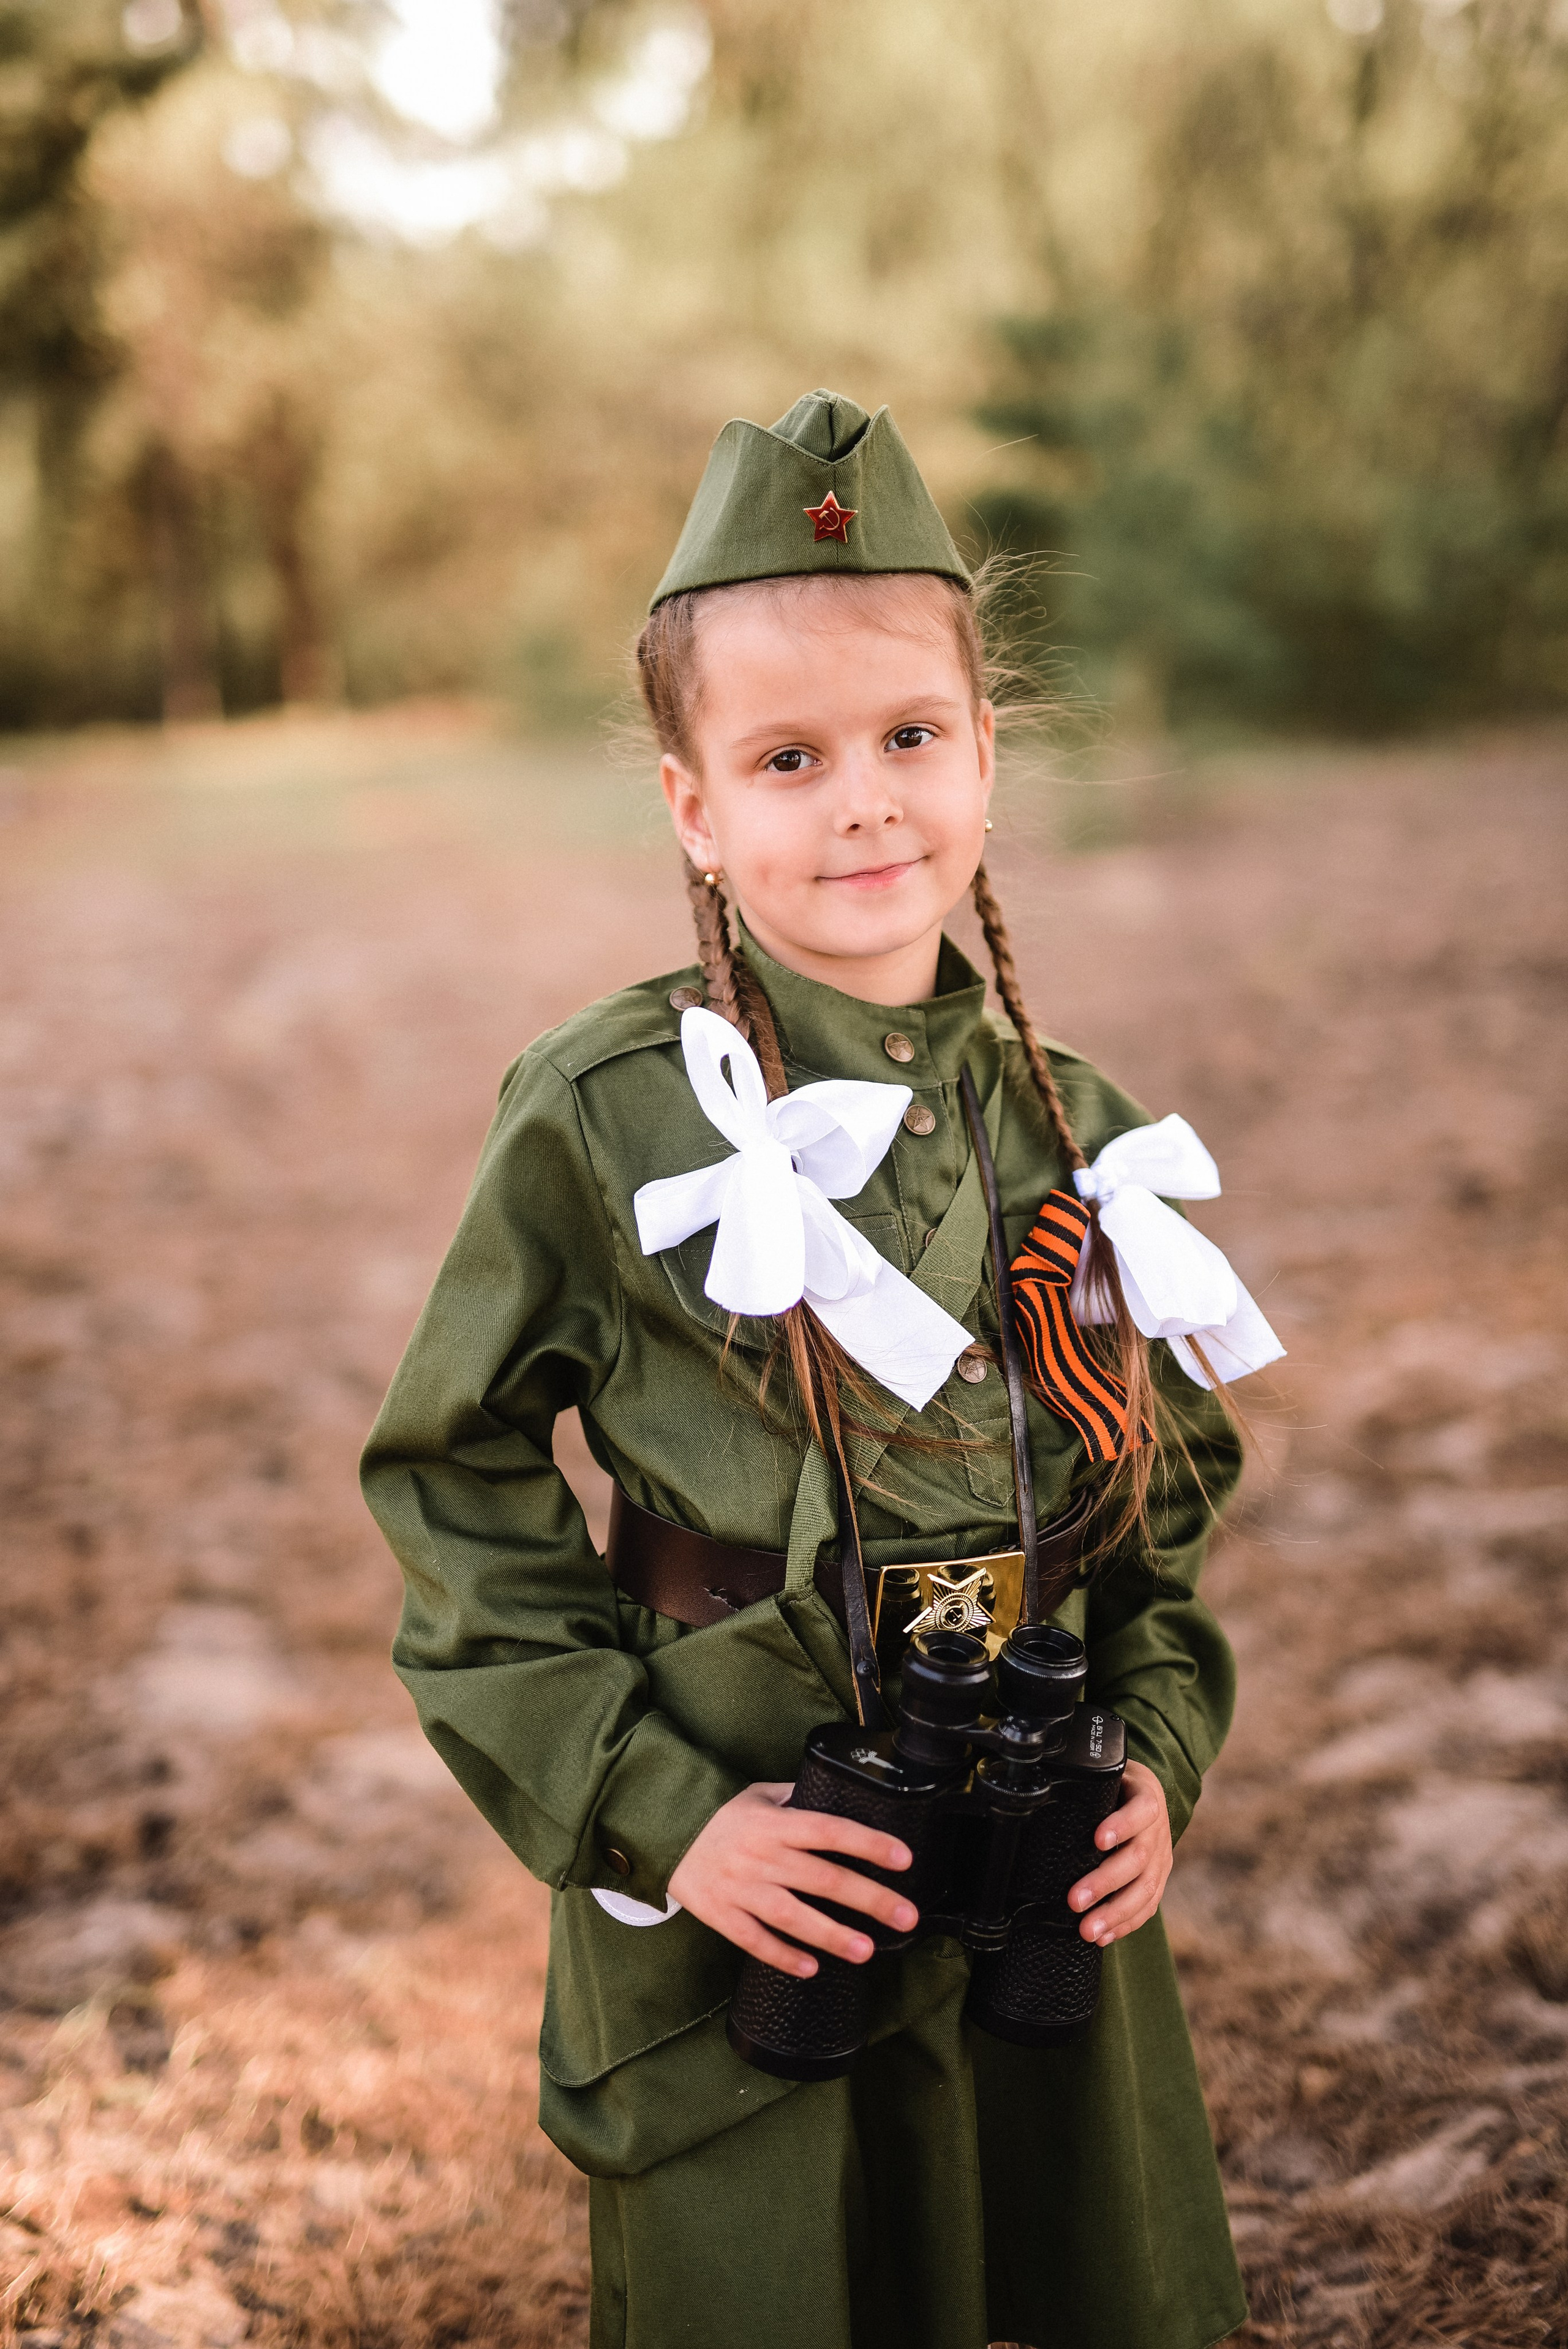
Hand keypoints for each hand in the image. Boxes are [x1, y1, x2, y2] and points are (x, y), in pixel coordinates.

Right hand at [668, 1781, 916, 1977]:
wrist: (665, 1835)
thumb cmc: (721, 1816)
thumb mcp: (759, 1795)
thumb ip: (798, 1797)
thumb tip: (840, 1794)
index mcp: (775, 1824)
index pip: (829, 1831)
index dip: (867, 1843)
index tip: (903, 1858)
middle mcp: (761, 1856)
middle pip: (822, 1879)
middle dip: (868, 1899)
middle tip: (906, 1916)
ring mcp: (741, 1888)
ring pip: (791, 1915)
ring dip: (831, 1934)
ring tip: (866, 1951)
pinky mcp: (722, 1915)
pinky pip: (754, 1940)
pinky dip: (782, 1955)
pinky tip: (811, 1969)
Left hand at [1067, 1760, 1171, 1945]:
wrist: (1147, 1795)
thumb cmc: (1117, 1787)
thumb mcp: (1109, 1776)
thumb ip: (1088, 1787)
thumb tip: (1044, 1795)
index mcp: (1146, 1798)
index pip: (1141, 1810)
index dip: (1122, 1825)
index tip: (1097, 1840)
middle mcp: (1158, 1830)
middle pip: (1139, 1858)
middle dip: (1106, 1882)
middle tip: (1075, 1900)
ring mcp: (1163, 1858)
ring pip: (1145, 1889)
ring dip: (1115, 1913)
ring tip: (1087, 1931)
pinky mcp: (1160, 1880)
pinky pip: (1148, 1906)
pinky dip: (1126, 1924)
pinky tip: (1105, 1936)